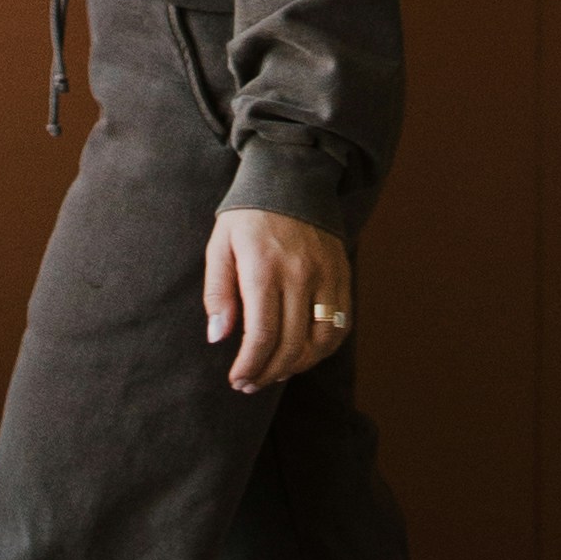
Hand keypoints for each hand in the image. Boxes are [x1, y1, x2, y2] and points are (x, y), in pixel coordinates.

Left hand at [205, 205, 352, 394]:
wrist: (292, 176)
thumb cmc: (247, 215)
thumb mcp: (220, 245)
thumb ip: (218, 292)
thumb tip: (219, 337)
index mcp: (264, 268)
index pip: (262, 335)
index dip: (250, 366)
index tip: (237, 380)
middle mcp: (300, 274)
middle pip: (291, 344)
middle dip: (268, 372)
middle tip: (251, 383)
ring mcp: (326, 275)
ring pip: (320, 341)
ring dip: (298, 365)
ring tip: (275, 371)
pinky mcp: (342, 275)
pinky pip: (340, 324)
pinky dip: (323, 348)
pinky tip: (303, 353)